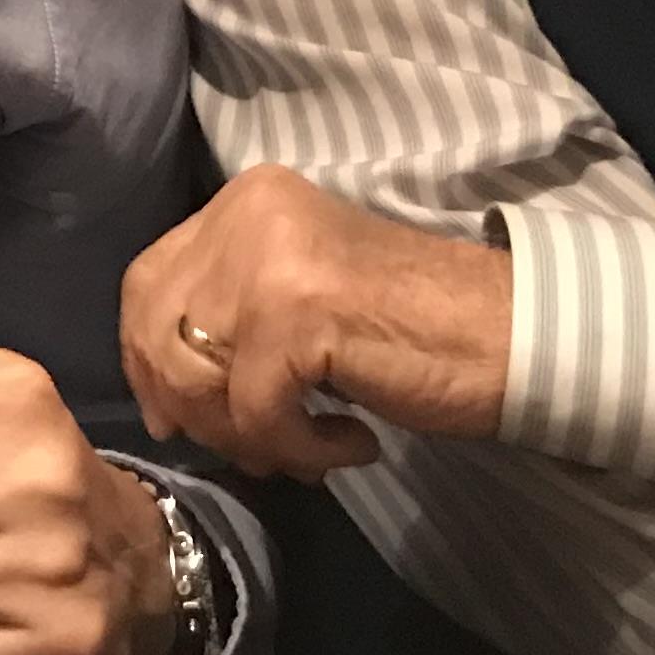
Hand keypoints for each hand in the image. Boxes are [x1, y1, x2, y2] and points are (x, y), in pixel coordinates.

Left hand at [117, 165, 513, 480]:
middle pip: (158, 332)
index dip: (145, 357)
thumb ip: (228, 321)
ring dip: (248, 438)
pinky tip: (352, 445)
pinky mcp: (299, 313)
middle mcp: (247, 213)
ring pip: (199, 379)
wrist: (509, 332)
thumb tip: (160, 399)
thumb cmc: (408, 327)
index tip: (173, 417)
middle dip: (190, 409)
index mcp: (244, 200)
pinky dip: (299, 449)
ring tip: (305, 453)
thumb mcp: (299, 299)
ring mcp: (269, 258)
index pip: (146, 282)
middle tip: (251, 451)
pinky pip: (257, 412)